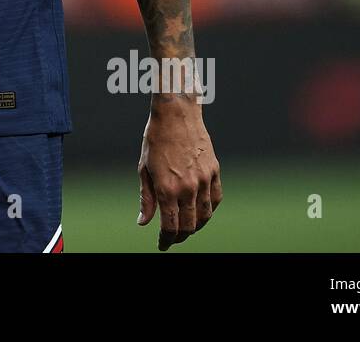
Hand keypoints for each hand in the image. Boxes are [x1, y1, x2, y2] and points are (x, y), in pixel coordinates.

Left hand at [137, 98, 222, 249]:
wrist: (176, 114)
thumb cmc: (156, 139)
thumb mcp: (143, 168)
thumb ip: (146, 198)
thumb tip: (144, 222)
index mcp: (166, 188)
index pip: (170, 226)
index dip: (166, 240)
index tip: (162, 245)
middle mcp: (187, 187)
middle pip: (189, 225)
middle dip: (180, 236)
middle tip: (173, 238)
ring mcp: (203, 180)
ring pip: (205, 215)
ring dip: (196, 226)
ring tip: (187, 228)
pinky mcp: (214, 171)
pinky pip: (216, 198)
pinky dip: (210, 209)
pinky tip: (202, 211)